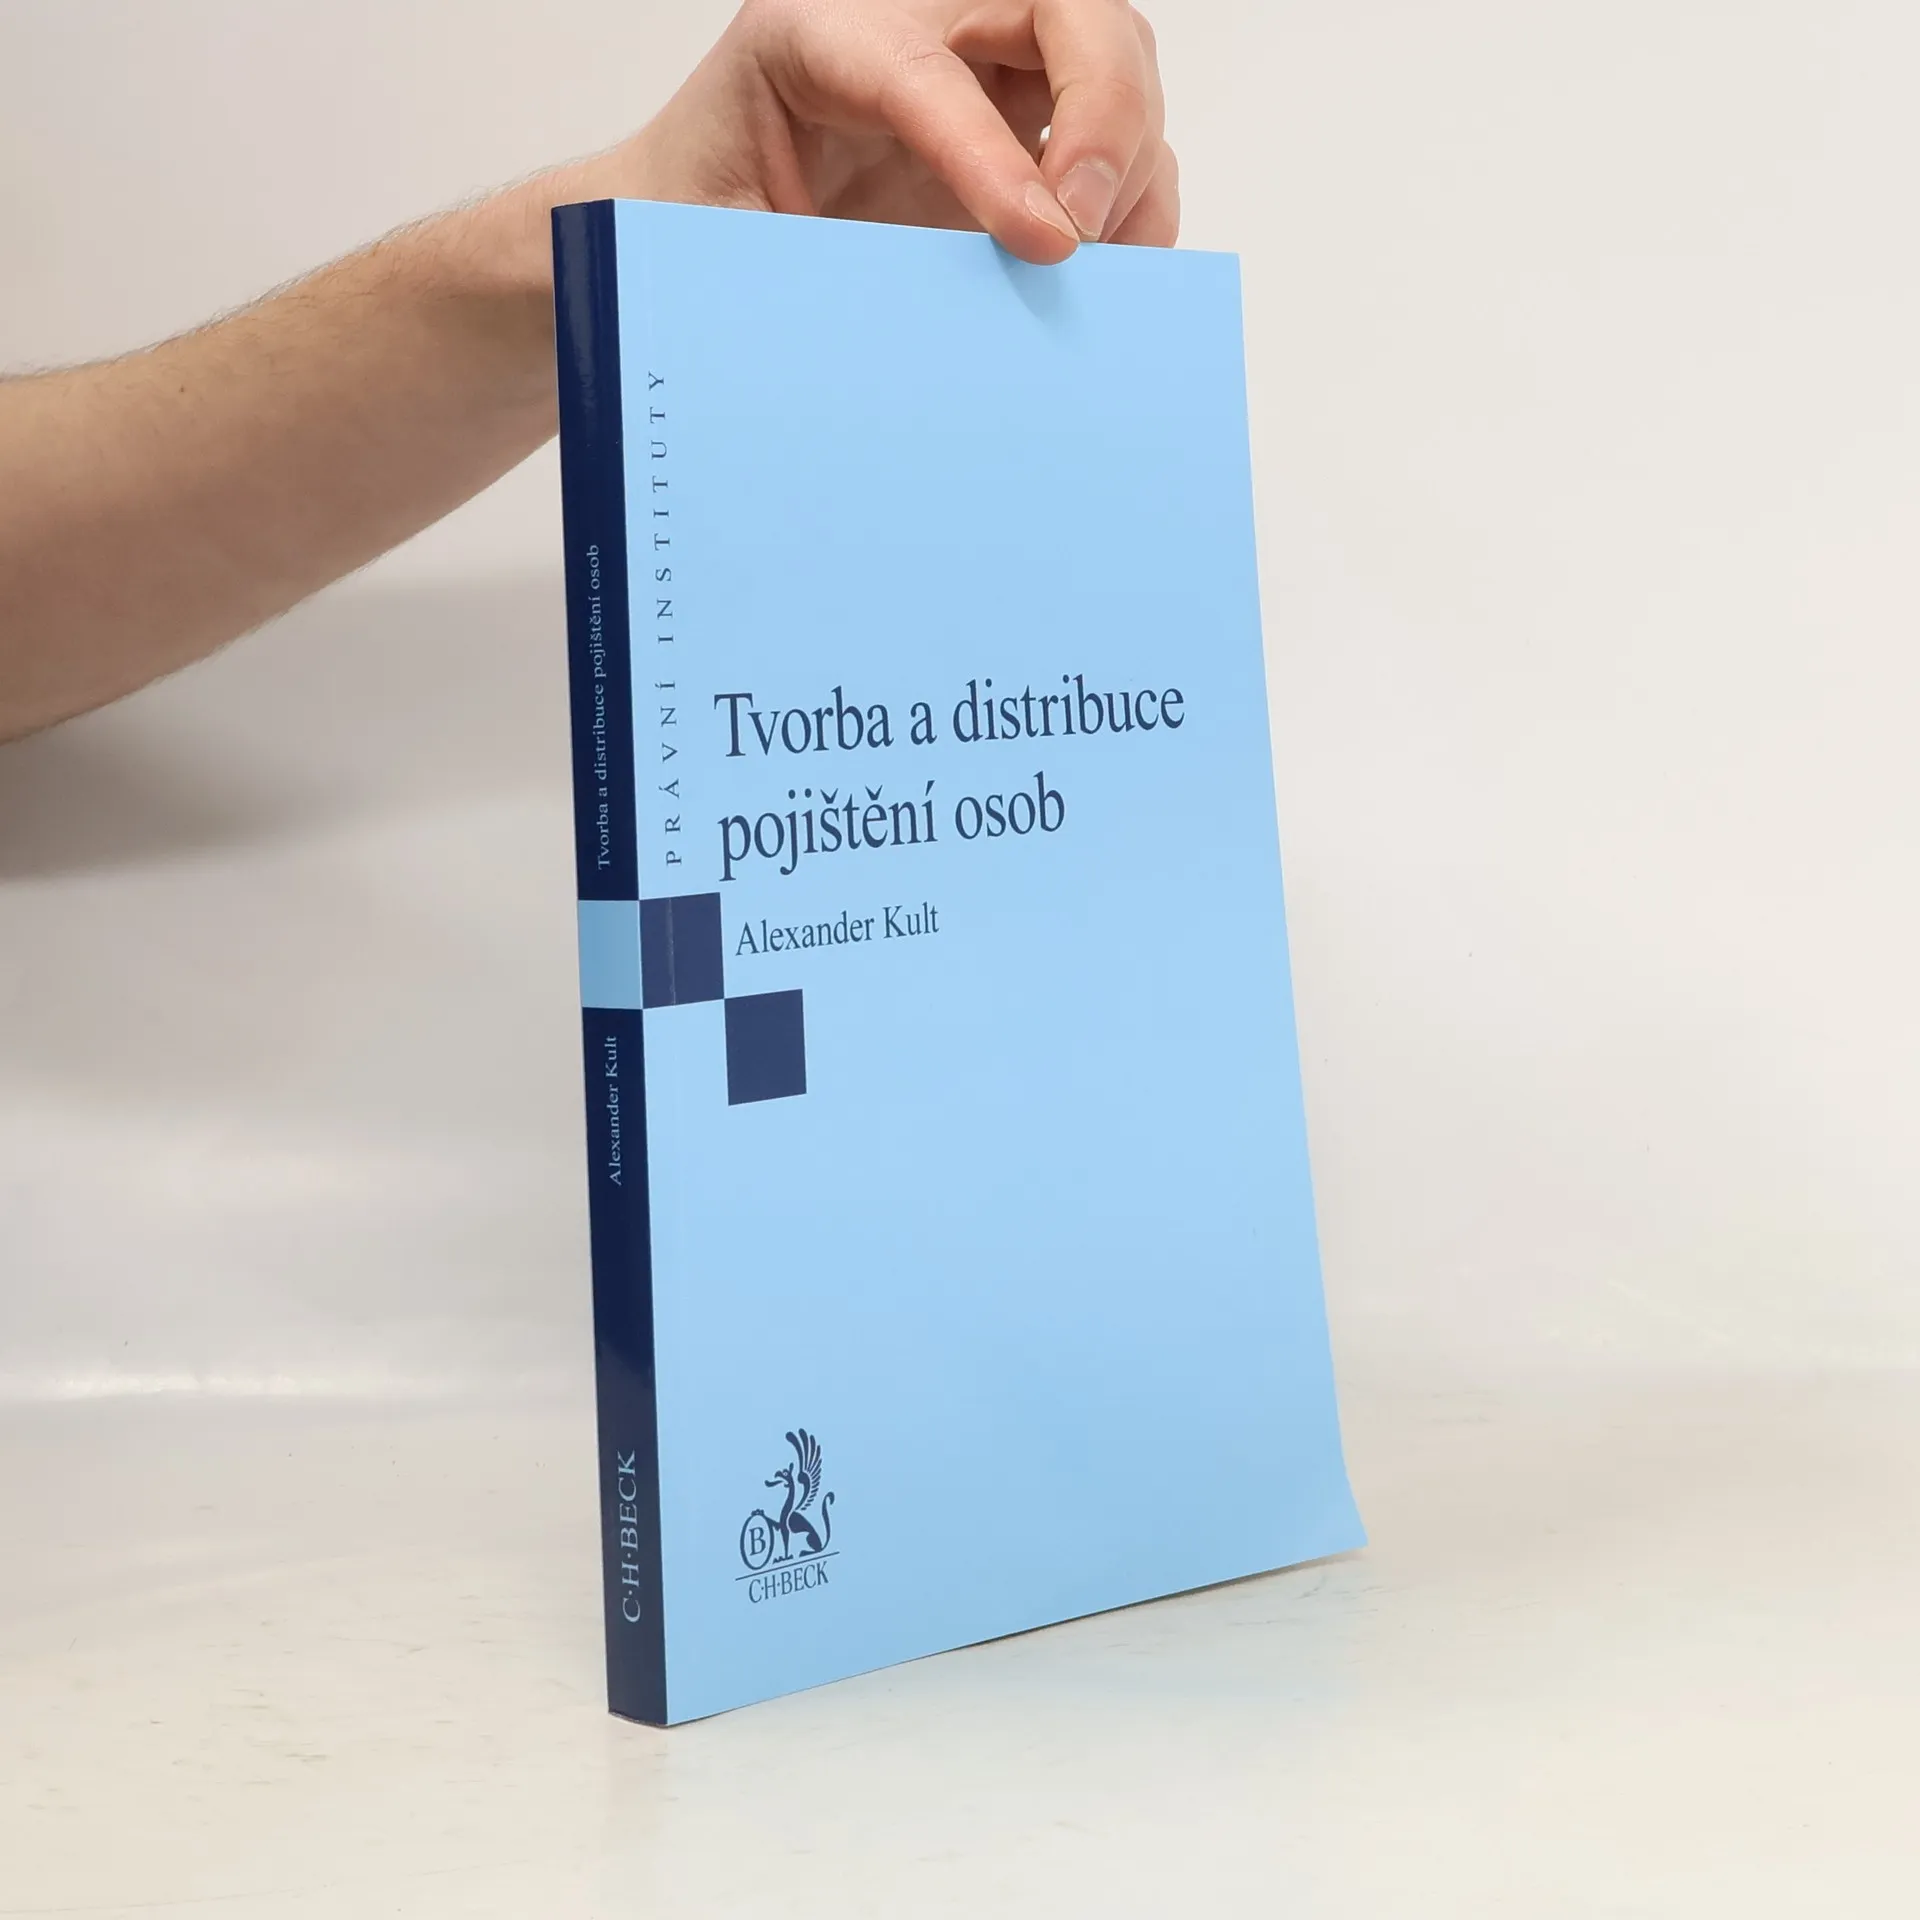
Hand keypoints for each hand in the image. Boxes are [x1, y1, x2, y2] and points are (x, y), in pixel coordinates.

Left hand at [612, 0, 1175, 263]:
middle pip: (1064, 10)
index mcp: (814, 33)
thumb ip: (798, 271)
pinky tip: (1115, 273)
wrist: (684, 222)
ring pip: (1111, 61)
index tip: (1044, 242)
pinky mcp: (1015, 129)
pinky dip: (1137, 203)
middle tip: (1082, 233)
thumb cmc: (694, 223)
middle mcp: (914, 23)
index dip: (992, 157)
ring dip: (1130, 163)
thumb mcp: (714, 243)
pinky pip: (1116, 137)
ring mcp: (978, 71)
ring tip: (1097, 268)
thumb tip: (918, 340)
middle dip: (1102, 115)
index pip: (924, 71)